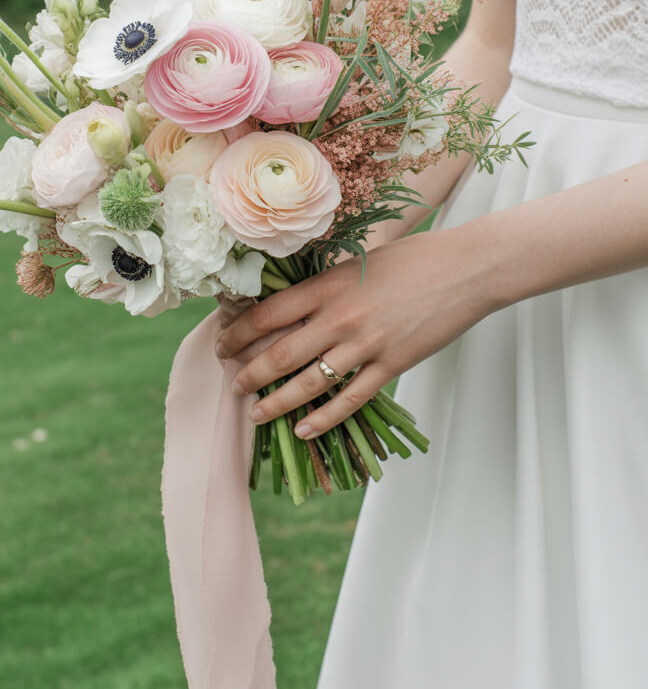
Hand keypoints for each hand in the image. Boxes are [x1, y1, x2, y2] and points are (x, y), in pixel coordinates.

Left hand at [215, 222, 496, 438]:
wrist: (466, 269)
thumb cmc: (413, 259)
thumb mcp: (357, 263)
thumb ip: (325, 288)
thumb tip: (290, 307)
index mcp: (327, 286)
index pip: (267, 314)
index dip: (238, 333)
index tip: (222, 345)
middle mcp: (339, 317)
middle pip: (280, 354)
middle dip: (249, 373)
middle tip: (232, 385)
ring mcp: (365, 345)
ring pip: (308, 384)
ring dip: (276, 402)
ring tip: (255, 413)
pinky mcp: (391, 365)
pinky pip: (349, 400)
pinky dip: (322, 419)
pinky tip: (302, 429)